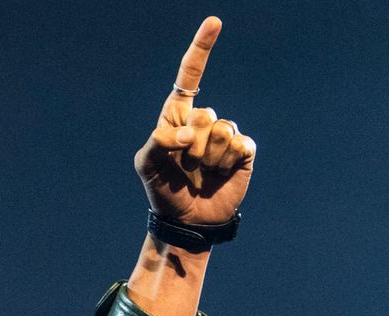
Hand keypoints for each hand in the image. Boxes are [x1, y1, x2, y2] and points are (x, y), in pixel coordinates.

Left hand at [133, 16, 255, 225]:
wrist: (187, 221)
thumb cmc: (163, 191)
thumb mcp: (146, 166)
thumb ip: (156, 142)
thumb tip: (187, 134)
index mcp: (178, 116)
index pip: (191, 76)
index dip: (202, 48)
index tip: (215, 22)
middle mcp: (203, 122)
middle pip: (206, 115)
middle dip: (192, 146)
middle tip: (185, 166)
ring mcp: (225, 136)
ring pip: (223, 131)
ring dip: (209, 157)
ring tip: (201, 172)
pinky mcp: (243, 152)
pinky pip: (240, 144)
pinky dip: (227, 161)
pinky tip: (220, 174)